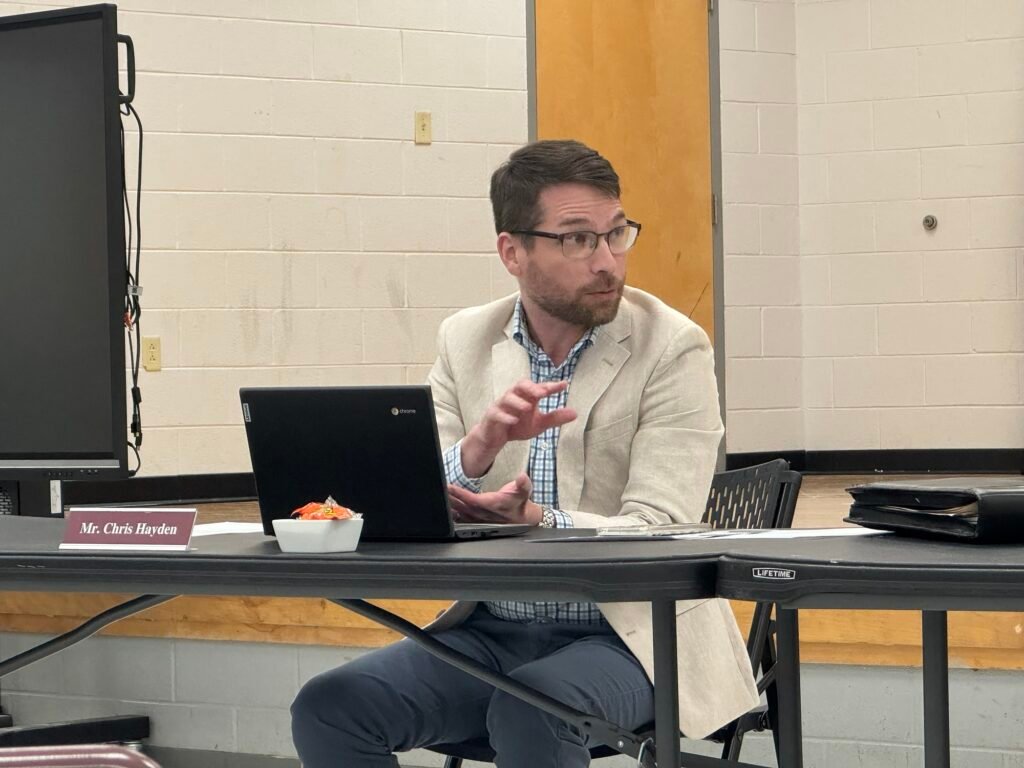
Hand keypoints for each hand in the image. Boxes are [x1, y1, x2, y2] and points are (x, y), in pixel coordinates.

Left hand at [448, 473, 542, 526]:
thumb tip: (522, 477)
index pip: (474, 500)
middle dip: (451, 498)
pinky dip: (453, 514)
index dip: (462, 494)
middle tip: (439, 489)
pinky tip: (445, 510)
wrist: (523, 518)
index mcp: (494, 505)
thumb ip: (523, 484)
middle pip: (464, 506)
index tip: (450, 487)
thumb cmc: (520, 502)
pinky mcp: (478, 521)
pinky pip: (463, 518)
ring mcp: (481, 519)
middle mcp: (485, 514)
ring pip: (461, 513)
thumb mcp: (525, 491)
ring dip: (450, 505)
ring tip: (439, 497)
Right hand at [460, 379, 576, 476]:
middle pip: (520, 385)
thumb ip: (555, 418)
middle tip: (542, 393)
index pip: (539, 387)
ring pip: (507, 398)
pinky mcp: (491, 416)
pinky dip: (505, 416)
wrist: (496, 437)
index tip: (564, 385)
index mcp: (527, 397)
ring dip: (518, 402)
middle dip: (531, 387)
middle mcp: (514, 397)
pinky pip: (496, 413)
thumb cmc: (518, 426)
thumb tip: (575, 413)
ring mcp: (501, 406)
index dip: (551, 386)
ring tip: (528, 407)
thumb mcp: (539, 424)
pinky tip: (513, 420)